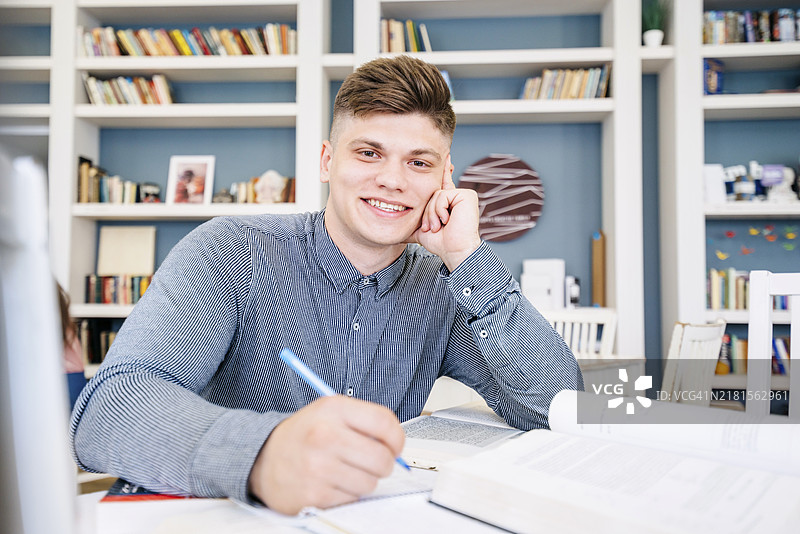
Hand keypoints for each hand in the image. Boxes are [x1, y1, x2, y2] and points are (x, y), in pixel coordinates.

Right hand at [248, 396, 404, 514]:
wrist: (263, 458)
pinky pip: (352, 499)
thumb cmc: (303, 435)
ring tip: (344, 470)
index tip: (395, 445)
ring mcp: (319, 467)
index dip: (397, 438)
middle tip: (370, 461)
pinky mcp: (314, 495)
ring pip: (370, 483)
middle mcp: (325, 436)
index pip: (384, 422)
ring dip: (364, 480)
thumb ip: (364, 421)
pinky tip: (331, 482)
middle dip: (383, 463)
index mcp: (332, 409)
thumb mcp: (330, 412)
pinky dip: (347, 493)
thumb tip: (398, 443)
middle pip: (383, 458)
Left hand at [412, 155, 481, 271]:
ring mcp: (462, 195)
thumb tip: (394, 227)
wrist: (453, 250)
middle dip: (428, 212)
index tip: (445, 156)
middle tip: (433, 227)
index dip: (442, 170)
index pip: (441, 184)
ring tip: (438, 226)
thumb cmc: (440, 243)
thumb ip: (411, 222)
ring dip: (432, 214)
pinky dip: (440, 209)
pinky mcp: (466, 195)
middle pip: (431, 193)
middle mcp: (456, 197)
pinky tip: (446, 220)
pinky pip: (443, 195)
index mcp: (447, 202)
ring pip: (435, 194)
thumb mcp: (421, 229)